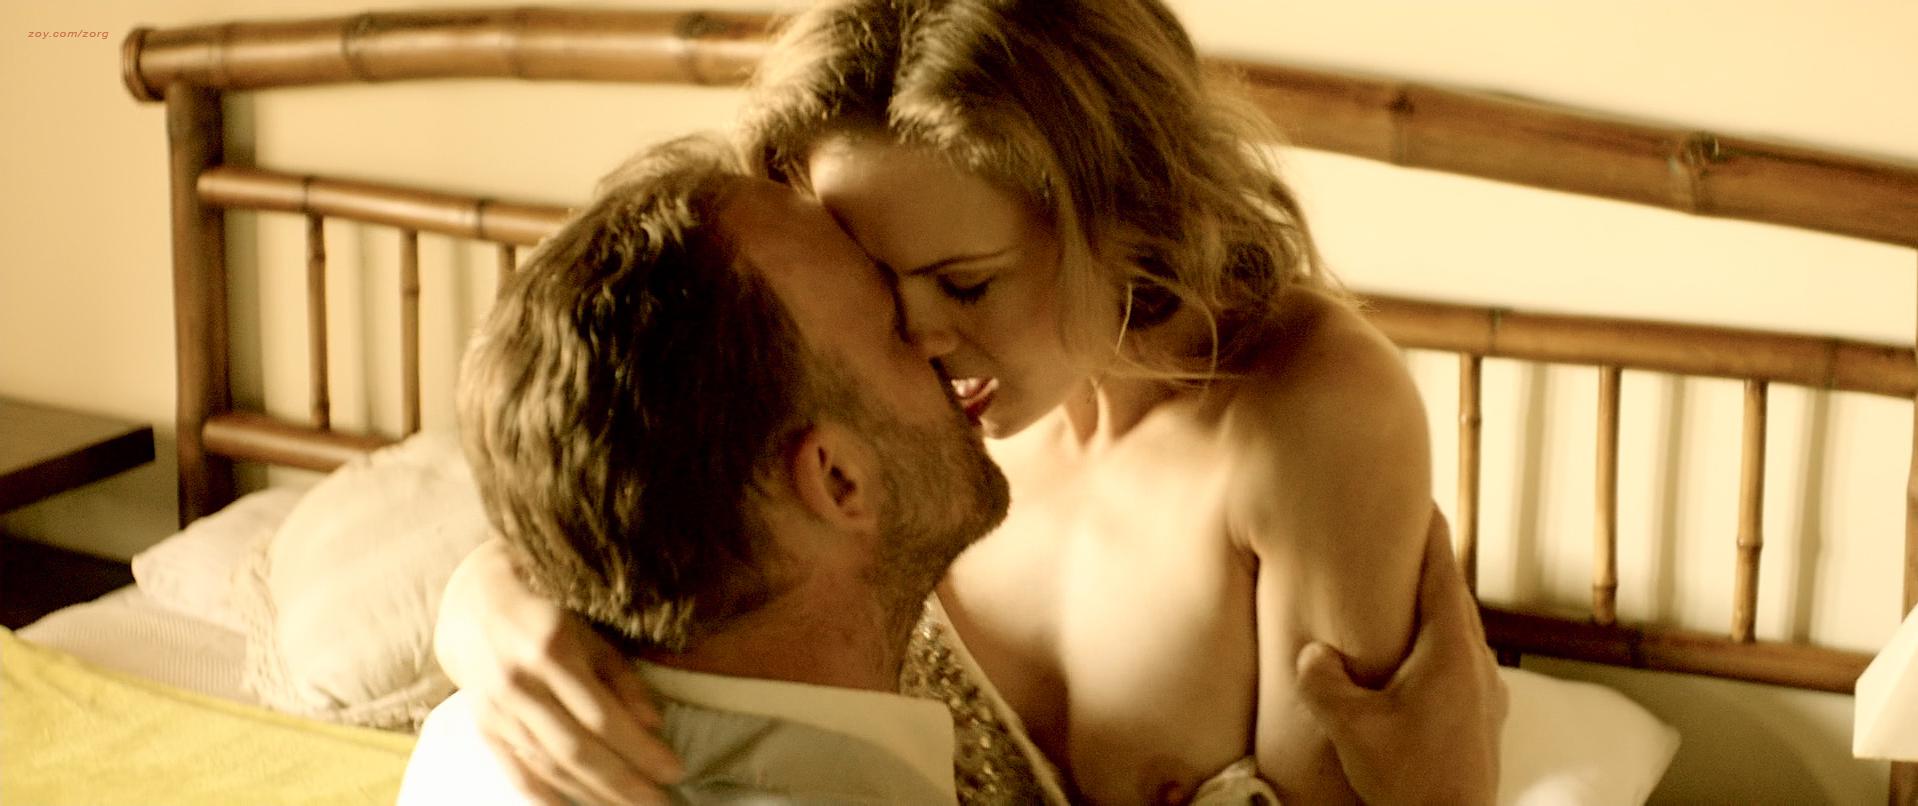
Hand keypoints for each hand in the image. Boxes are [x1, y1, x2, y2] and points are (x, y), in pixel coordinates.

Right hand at [435, 538, 685, 805]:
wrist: (474, 603)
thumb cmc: (547, 611)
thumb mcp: (589, 629)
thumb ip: (621, 675)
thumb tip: (653, 723)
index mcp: (552, 651)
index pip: (602, 717)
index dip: (639, 750)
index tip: (674, 770)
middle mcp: (519, 685)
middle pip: (576, 749)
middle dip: (622, 783)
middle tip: (660, 803)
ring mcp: (497, 711)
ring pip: (549, 767)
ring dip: (593, 795)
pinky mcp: (485, 728)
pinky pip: (517, 772)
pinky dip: (548, 796)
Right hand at [1294, 512, 1507, 805]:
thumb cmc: (1409, 781)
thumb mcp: (1352, 728)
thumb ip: (1324, 682)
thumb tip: (1313, 654)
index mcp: (1450, 652)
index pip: (1442, 571)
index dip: (1429, 531)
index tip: (1421, 497)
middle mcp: (1476, 664)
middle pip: (1454, 596)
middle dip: (1428, 564)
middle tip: (1403, 537)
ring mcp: (1486, 693)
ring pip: (1460, 631)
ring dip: (1433, 606)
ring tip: (1404, 595)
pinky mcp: (1483, 718)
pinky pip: (1460, 662)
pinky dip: (1437, 642)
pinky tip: (1415, 659)